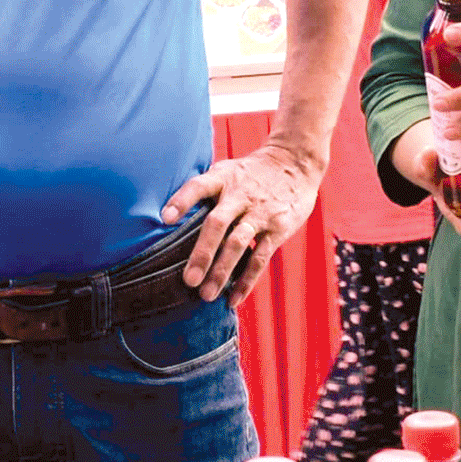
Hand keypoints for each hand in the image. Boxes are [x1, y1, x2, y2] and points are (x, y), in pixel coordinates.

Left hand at [160, 141, 323, 305]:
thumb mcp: (227, 170)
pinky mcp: (278, 228)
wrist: (295, 163)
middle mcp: (240, 195)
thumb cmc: (251, 173)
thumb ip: (204, 190)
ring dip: (222, 271)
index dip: (182, 200)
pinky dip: (246, 280)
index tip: (165, 218)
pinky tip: (233, 298)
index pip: (199, 186)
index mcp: (223, 178)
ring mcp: (260, 212)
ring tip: (206, 295)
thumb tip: (166, 217)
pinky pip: (260, 257)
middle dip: (202, 253)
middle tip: (188, 280)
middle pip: (217, 223)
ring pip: (238, 244)